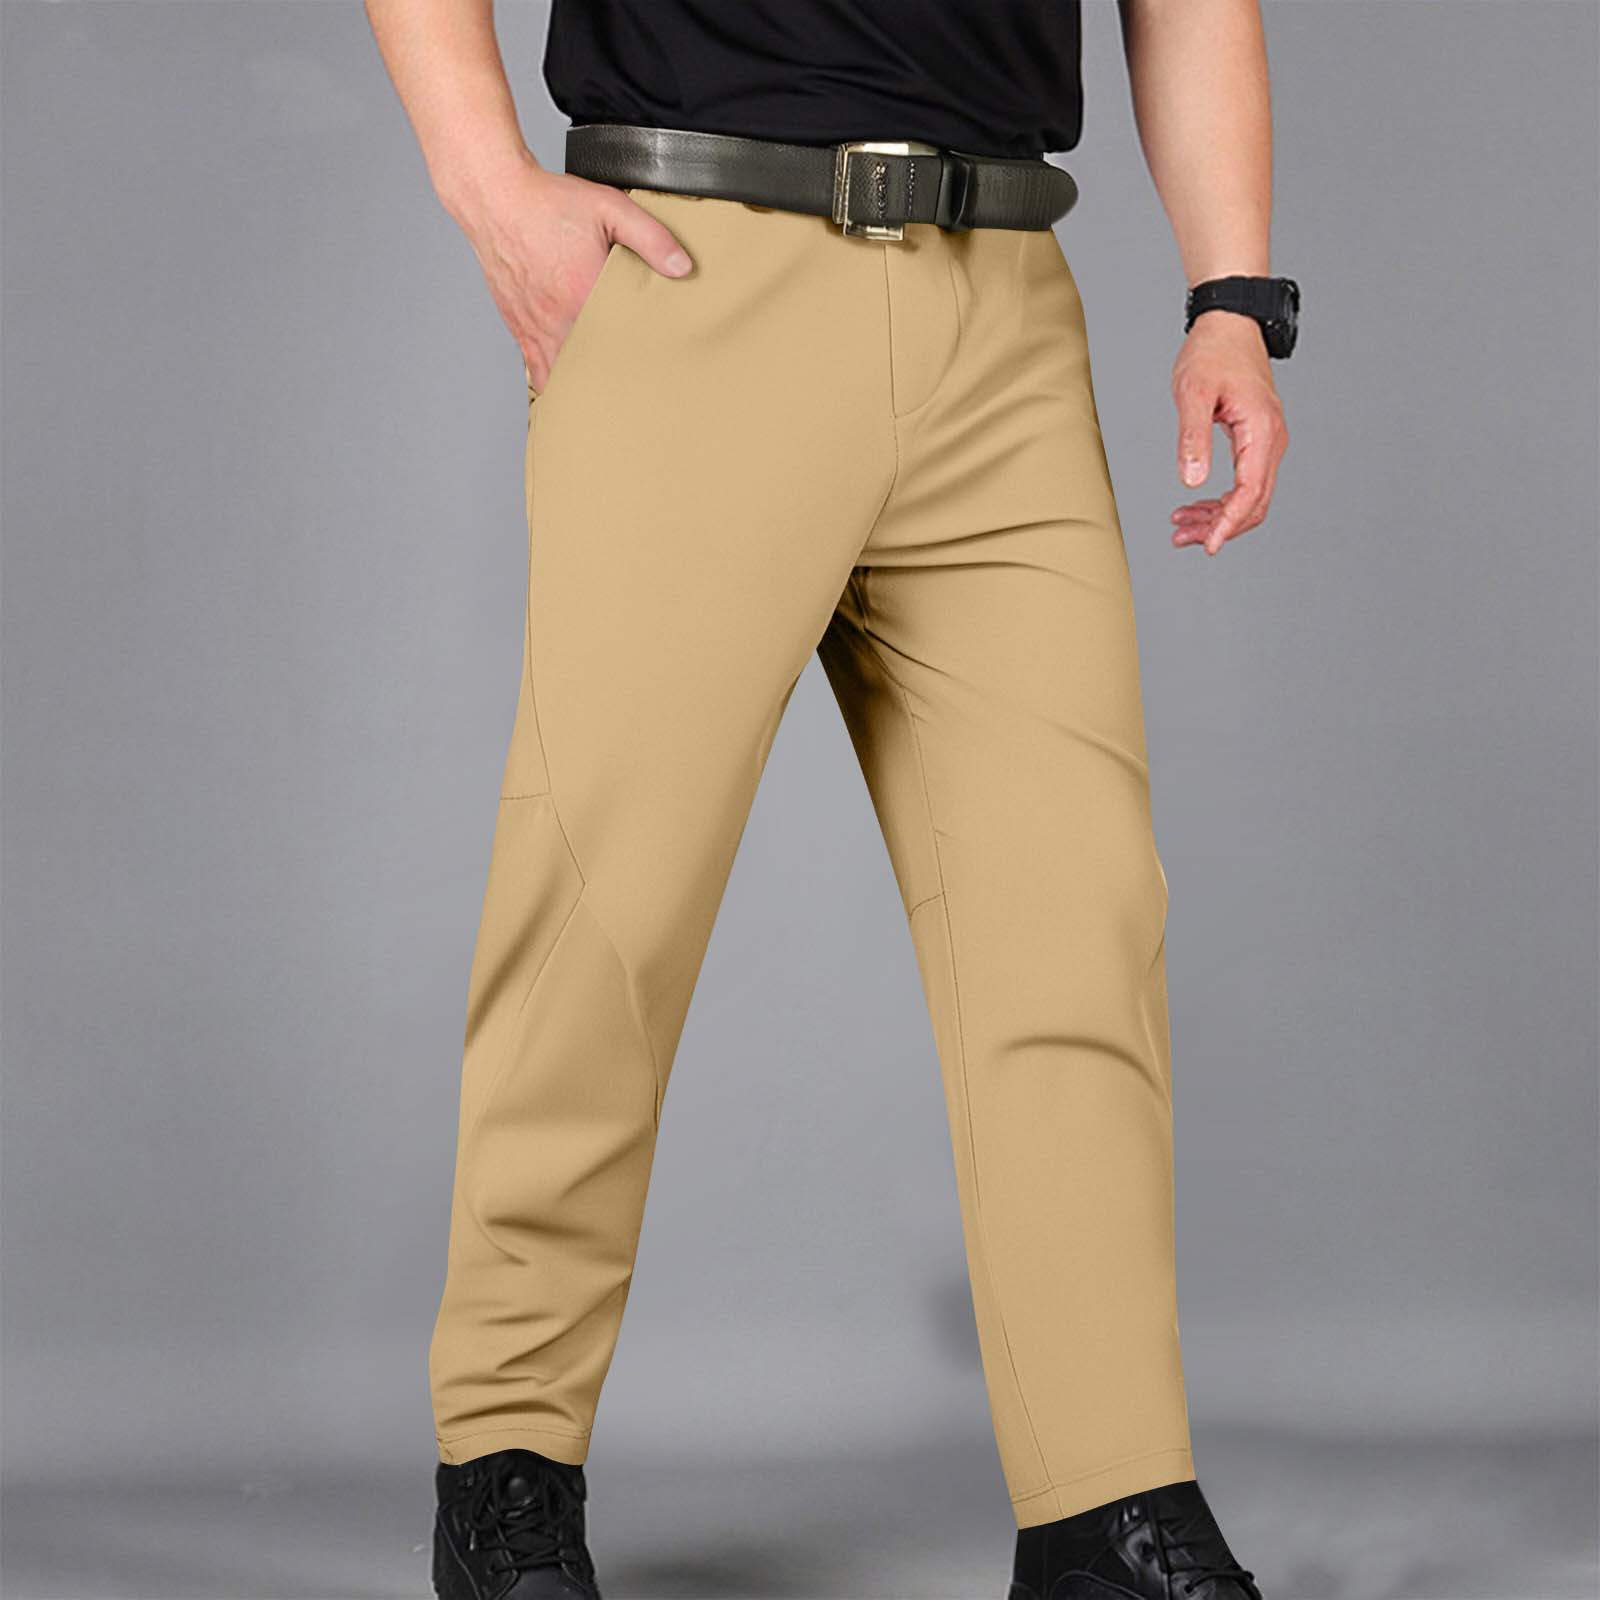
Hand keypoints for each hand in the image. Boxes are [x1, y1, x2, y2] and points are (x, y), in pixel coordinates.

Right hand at [443, 151, 692, 393]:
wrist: (496, 198)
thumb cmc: (548, 203)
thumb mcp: (609, 208)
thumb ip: (651, 237)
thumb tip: (683, 267)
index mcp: (584, 294)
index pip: (621, 342)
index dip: (641, 360)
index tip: (658, 369)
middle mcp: (557, 318)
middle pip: (591, 368)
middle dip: (614, 381)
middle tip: (637, 391)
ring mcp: (535, 327)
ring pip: (563, 376)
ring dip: (584, 386)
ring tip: (606, 397)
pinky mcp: (519, 328)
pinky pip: (537, 370)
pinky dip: (554, 381)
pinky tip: (569, 387)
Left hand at [1169, 310, 1288, 555]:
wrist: (1228, 324)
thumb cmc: (1212, 352)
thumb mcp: (1192, 393)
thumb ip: (1193, 438)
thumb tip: (1193, 481)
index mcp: (1261, 430)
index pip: (1250, 492)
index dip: (1229, 523)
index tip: (1208, 545)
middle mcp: (1271, 439)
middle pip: (1254, 502)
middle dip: (1220, 526)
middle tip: (1183, 538)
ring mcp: (1267, 441)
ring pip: (1250, 495)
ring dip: (1218, 516)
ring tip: (1181, 526)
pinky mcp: (1256, 439)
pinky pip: (1245, 480)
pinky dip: (1221, 498)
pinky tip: (1194, 504)